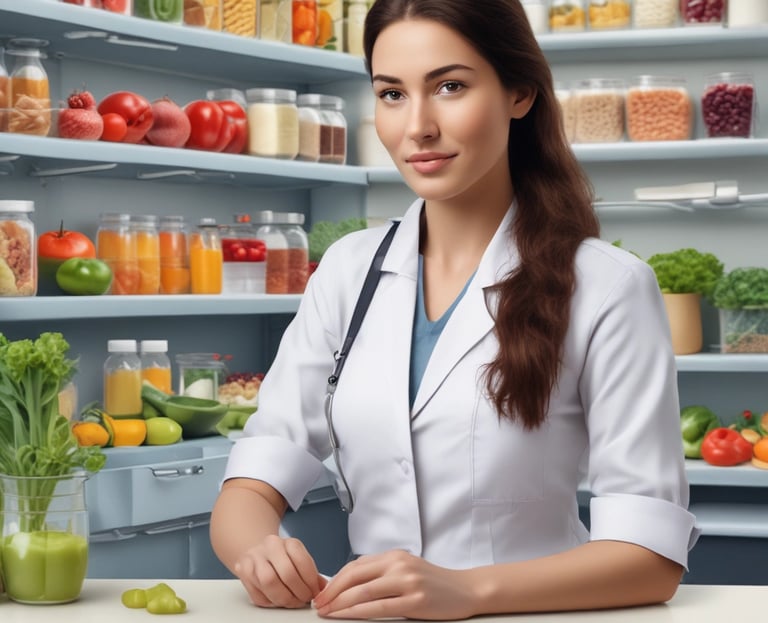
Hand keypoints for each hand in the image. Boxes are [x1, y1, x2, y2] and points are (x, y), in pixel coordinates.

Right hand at [234, 534, 327, 608]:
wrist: (257, 550)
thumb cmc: (282, 557)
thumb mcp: (298, 558)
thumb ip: (311, 573)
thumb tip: (323, 588)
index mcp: (288, 541)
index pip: (302, 561)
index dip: (311, 582)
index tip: (315, 592)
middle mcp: (270, 546)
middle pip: (287, 573)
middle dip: (299, 592)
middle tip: (305, 600)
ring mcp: (254, 558)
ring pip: (270, 583)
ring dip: (284, 598)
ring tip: (293, 602)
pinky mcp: (243, 571)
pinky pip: (259, 594)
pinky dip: (271, 602)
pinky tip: (279, 600)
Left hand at [312, 550, 476, 619]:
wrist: (466, 589)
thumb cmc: (435, 583)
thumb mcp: (406, 569)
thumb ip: (382, 574)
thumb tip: (349, 587)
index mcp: (394, 555)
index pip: (355, 566)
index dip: (334, 580)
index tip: (322, 593)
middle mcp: (398, 564)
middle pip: (354, 577)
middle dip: (332, 592)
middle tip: (318, 605)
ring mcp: (407, 581)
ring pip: (363, 592)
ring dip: (340, 604)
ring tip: (327, 613)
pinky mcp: (415, 600)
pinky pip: (379, 607)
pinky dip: (358, 613)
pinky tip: (346, 617)